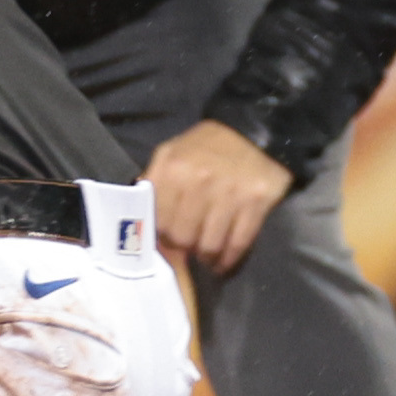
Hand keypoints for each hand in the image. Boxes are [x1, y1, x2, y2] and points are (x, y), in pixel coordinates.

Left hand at [144, 119, 292, 276]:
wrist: (254, 133)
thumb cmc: (206, 147)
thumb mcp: (171, 152)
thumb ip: (153, 181)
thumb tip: (139, 213)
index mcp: (173, 169)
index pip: (159, 221)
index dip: (161, 238)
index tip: (165, 243)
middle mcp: (200, 182)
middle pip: (184, 238)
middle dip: (183, 250)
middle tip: (186, 252)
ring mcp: (230, 194)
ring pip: (211, 246)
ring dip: (206, 259)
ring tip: (204, 259)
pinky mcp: (257, 203)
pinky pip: (239, 243)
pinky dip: (229, 259)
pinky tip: (223, 263)